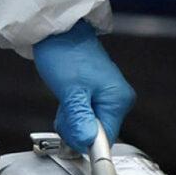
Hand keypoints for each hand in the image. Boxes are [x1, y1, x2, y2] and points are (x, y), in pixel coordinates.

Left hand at [31, 24, 134, 151]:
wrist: (57, 31)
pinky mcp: (96, 92)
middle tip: (65, 110)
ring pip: (89, 124)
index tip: (71, 138)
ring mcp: (108, 95)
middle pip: (97, 133)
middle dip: (77, 128)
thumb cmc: (65, 54)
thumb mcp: (71, 92)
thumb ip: (80, 120)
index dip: (86, 141)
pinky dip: (73, 111)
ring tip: (65, 101)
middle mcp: (118, 99)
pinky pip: (85, 113)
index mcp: (118, 100)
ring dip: (73, 120)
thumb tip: (86, 143)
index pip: (106, 139)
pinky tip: (67, 99)